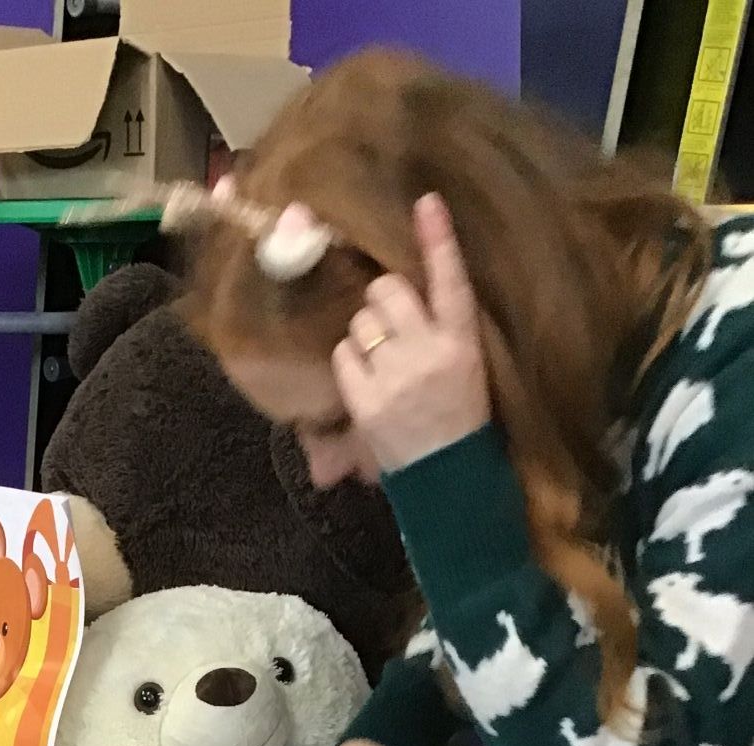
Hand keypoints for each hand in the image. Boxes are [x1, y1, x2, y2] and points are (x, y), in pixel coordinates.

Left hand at [332, 194, 490, 473]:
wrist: (449, 478)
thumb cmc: (458, 417)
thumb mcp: (466, 365)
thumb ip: (440, 327)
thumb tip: (398, 293)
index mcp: (463, 340)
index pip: (452, 280)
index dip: (438, 240)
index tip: (426, 202)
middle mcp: (429, 351)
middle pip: (388, 290)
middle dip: (382, 300)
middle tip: (390, 328)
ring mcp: (395, 375)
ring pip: (361, 321)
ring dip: (364, 334)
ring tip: (382, 363)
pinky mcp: (367, 399)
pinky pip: (344, 355)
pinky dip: (350, 363)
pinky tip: (367, 382)